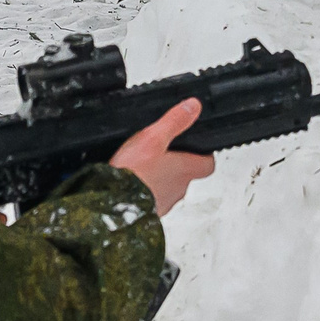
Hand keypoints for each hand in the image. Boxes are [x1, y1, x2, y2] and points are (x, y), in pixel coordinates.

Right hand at [110, 98, 214, 214]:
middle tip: (164, 154)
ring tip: (144, 167)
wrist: (112, 203)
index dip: (204, 156)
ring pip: (169, 188)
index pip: (207, 165)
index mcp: (185, 170)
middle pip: (187, 176)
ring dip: (161, 179)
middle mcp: (179, 189)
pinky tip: (133, 183)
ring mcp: (164, 203)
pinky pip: (152, 200)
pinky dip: (146, 191)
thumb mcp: (152, 138)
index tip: (198, 149)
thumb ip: (174, 121)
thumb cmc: (133, 173)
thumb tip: (193, 107)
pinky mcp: (148, 213)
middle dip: (178, 165)